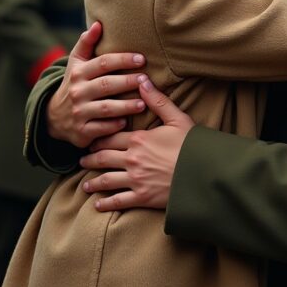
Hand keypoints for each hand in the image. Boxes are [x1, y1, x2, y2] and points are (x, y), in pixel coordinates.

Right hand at [46, 22, 147, 147]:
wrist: (53, 117)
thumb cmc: (75, 83)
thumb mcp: (76, 63)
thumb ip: (87, 43)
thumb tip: (98, 23)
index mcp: (79, 73)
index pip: (103, 63)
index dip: (123, 59)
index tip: (142, 59)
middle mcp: (78, 92)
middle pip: (106, 85)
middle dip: (127, 82)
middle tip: (146, 80)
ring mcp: (79, 112)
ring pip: (106, 108)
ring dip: (126, 106)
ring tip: (143, 103)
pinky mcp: (82, 132)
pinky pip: (101, 129)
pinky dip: (114, 126)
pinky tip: (127, 123)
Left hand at [80, 78, 194, 210]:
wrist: (204, 173)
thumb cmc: (192, 144)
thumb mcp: (177, 118)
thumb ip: (157, 100)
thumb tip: (142, 80)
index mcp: (139, 139)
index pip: (111, 137)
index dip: (100, 138)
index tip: (92, 139)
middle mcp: (132, 159)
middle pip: (104, 158)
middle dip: (92, 158)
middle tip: (83, 158)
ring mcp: (136, 180)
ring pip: (107, 180)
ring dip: (93, 182)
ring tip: (86, 183)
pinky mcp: (142, 198)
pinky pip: (118, 201)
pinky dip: (106, 203)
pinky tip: (97, 205)